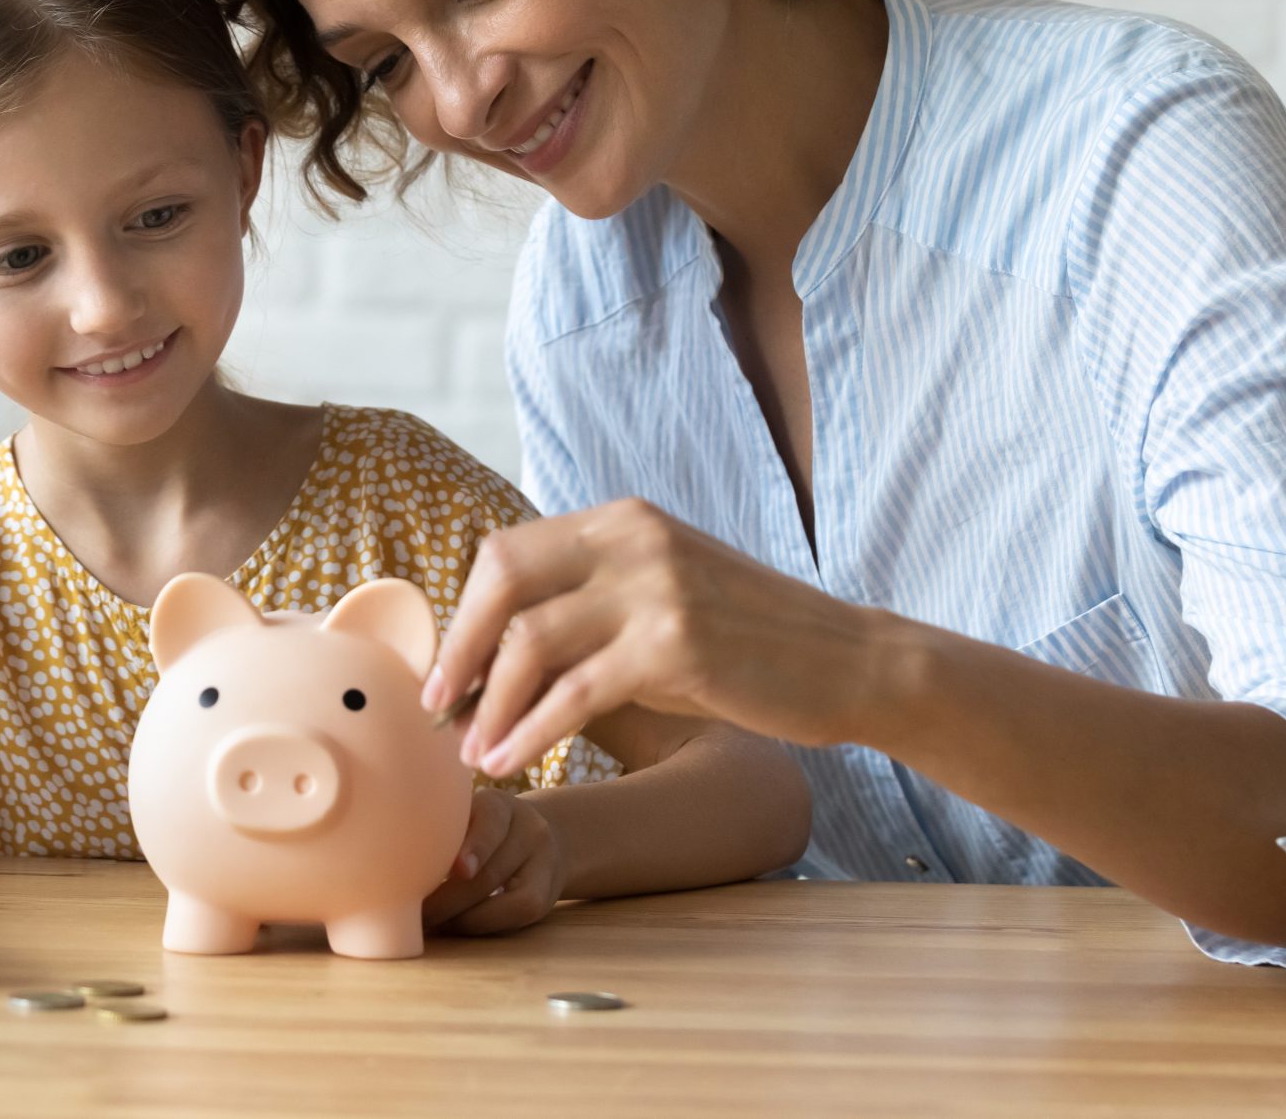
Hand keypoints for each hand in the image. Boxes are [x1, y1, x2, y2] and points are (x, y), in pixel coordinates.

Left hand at [422, 789, 564, 935]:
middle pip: (492, 872)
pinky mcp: (545, 897)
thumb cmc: (483, 830)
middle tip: (414, 913)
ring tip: (428, 925)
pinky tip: (453, 926)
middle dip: (449, 899)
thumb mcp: (469, 816)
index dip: (476, 847)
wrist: (546, 837)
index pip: (491, 821)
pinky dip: (481, 925)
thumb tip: (397, 867)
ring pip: (507, 901)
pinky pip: (514, 918)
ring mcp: (543, 863)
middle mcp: (529, 830)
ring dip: (463, 918)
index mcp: (501, 805)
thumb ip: (442, 831)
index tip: (458, 870)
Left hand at [427, 500, 881, 778]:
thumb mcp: (661, 600)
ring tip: (471, 755)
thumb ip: (590, 605)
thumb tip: (496, 649)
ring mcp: (655, 589)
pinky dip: (529, 732)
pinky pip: (575, 692)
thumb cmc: (747, 644)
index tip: (445, 669)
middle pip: (503, 579)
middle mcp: (633, 538)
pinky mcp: (674, 647)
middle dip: (457, 647)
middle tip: (436, 706)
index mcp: (623, 521)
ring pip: (530, 641)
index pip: (508, 550)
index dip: (463, 612)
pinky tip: (508, 764)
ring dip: (488, 704)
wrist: (848, 662)